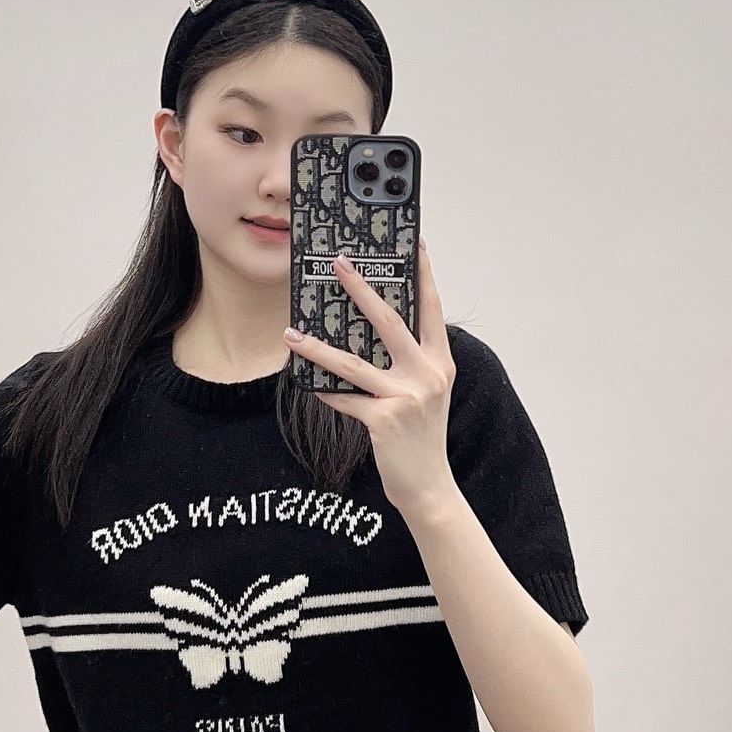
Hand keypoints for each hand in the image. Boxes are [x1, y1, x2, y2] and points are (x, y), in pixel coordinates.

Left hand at [283, 235, 457, 518]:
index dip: (424, 275)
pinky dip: (324, 392)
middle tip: (339, 264)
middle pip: (389, 321)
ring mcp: (407, 397)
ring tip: (291, 333)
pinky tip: (308, 385)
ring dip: (317, 347)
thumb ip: (409, 364)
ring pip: (352, 362)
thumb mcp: (426, 394)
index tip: (414, 245)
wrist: (429, 486)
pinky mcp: (384, 419)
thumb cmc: (421, 437)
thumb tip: (369, 334)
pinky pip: (344, 399)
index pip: (431, 309)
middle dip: (361, 288)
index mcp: (440, 362)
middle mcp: (427, 374)